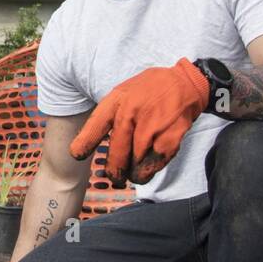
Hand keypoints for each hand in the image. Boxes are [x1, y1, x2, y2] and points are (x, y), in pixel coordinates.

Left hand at [69, 58, 208, 187]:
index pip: (96, 125)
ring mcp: (150, 127)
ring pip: (135, 165)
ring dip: (134, 172)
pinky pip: (153, 166)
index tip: (77, 155)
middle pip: (117, 154)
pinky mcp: (169, 138)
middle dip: (115, 171)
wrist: (185, 84)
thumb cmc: (150, 91)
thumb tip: (91, 142)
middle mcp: (131, 113)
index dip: (85, 142)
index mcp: (117, 100)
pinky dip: (149, 170)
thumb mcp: (124, 92)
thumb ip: (111, 114)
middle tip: (116, 177)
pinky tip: (149, 165)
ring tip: (135, 171)